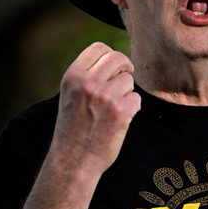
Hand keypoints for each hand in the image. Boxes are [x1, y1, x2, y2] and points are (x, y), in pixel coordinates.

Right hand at [50, 42, 140, 175]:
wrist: (73, 160)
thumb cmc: (74, 127)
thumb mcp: (70, 94)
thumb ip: (87, 75)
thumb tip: (114, 58)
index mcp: (73, 76)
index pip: (99, 47)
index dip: (110, 55)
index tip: (114, 67)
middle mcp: (88, 83)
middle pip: (118, 58)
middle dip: (125, 68)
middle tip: (124, 79)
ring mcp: (105, 96)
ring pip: (129, 80)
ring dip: (127, 92)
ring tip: (114, 108)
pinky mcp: (121, 112)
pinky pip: (136, 99)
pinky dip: (132, 108)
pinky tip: (120, 120)